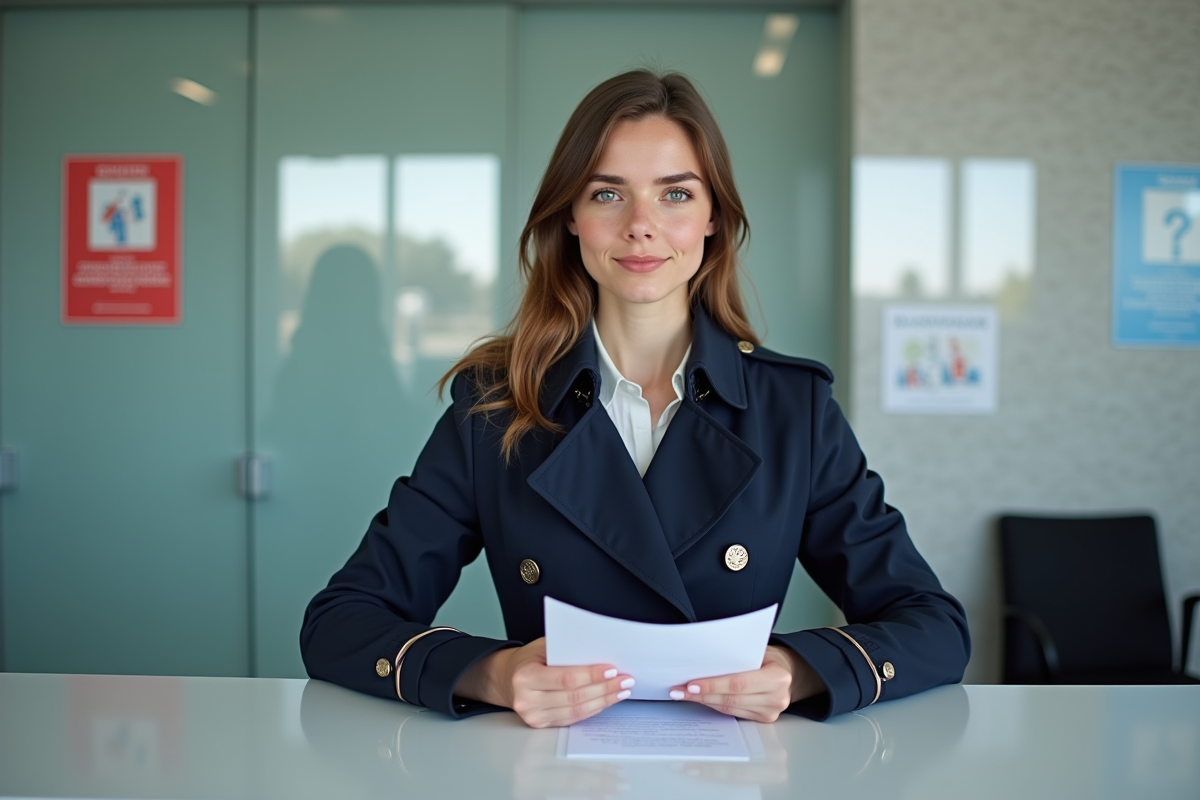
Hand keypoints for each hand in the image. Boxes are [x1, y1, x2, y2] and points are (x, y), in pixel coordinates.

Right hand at [454, 638, 634, 727]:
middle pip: (574, 697)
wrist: (505, 679)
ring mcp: (533, 716)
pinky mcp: (541, 725)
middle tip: (625, 680)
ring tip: (621, 690)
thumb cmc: (528, 659)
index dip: (591, 676)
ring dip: (603, 701)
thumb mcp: (542, 646)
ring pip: (576, 711)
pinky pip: (573, 719)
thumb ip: (565, 649)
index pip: (566, 678)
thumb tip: (599, 651)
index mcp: (525, 676)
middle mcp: (527, 700)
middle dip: (604, 689)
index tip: (612, 670)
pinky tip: (606, 700)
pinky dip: (593, 709)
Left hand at [669, 645, 823, 722]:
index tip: (691, 684)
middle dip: (701, 694)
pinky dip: (714, 705)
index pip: (738, 683)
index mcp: (778, 677)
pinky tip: (700, 699)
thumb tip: (703, 660)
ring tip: (683, 694)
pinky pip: (733, 713)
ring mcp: (771, 711)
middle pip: (731, 698)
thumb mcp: (758, 650)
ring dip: (703, 701)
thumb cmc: (770, 657)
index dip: (713, 685)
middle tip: (679, 689)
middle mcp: (777, 697)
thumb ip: (737, 657)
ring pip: (729, 707)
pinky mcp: (764, 719)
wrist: (789, 671)